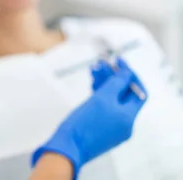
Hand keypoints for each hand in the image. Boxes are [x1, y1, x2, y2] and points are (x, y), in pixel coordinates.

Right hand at [32, 58, 146, 178]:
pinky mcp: (100, 127)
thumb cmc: (84, 123)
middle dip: (113, 76)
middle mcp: (124, 123)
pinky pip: (105, 107)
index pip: (138, 92)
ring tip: (93, 69)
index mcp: (129, 117)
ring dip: (104, 83)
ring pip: (112, 99)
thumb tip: (127, 72)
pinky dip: (99, 94)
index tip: (118, 61)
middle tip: (102, 62)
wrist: (67, 145)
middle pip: (124, 94)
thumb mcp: (101, 98)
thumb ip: (116, 83)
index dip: (130, 74)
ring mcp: (113, 126)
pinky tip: (91, 83)